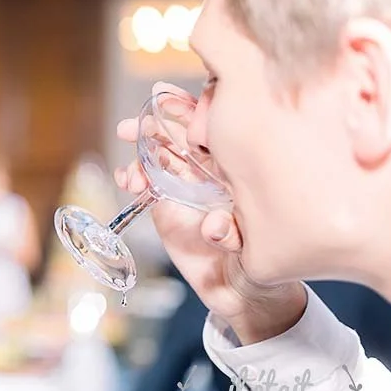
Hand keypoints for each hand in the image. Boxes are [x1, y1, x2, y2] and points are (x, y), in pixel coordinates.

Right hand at [116, 82, 305, 343]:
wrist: (242, 290)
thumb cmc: (264, 262)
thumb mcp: (255, 248)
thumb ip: (232, 235)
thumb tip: (213, 226)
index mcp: (237, 169)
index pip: (213, 128)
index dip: (188, 109)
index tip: (165, 100)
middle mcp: (210, 173)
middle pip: (179, 135)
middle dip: (154, 125)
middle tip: (129, 128)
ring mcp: (186, 188)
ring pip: (158, 156)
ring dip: (138, 153)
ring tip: (130, 170)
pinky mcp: (166, 206)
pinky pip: (146, 183)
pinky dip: (132, 177)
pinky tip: (127, 181)